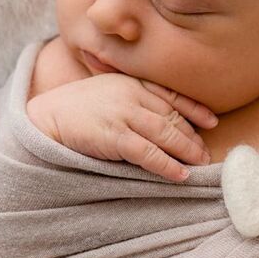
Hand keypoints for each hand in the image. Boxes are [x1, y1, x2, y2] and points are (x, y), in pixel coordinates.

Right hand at [26, 73, 218, 181]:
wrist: (46, 117)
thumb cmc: (77, 107)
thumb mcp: (108, 91)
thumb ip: (133, 97)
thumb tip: (160, 118)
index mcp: (132, 82)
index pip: (171, 94)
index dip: (194, 109)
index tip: (212, 121)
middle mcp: (131, 95)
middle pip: (171, 116)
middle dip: (192, 135)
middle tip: (206, 151)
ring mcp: (123, 114)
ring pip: (165, 133)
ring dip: (186, 150)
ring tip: (200, 163)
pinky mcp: (113, 136)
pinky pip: (148, 153)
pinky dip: (167, 165)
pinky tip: (180, 175)